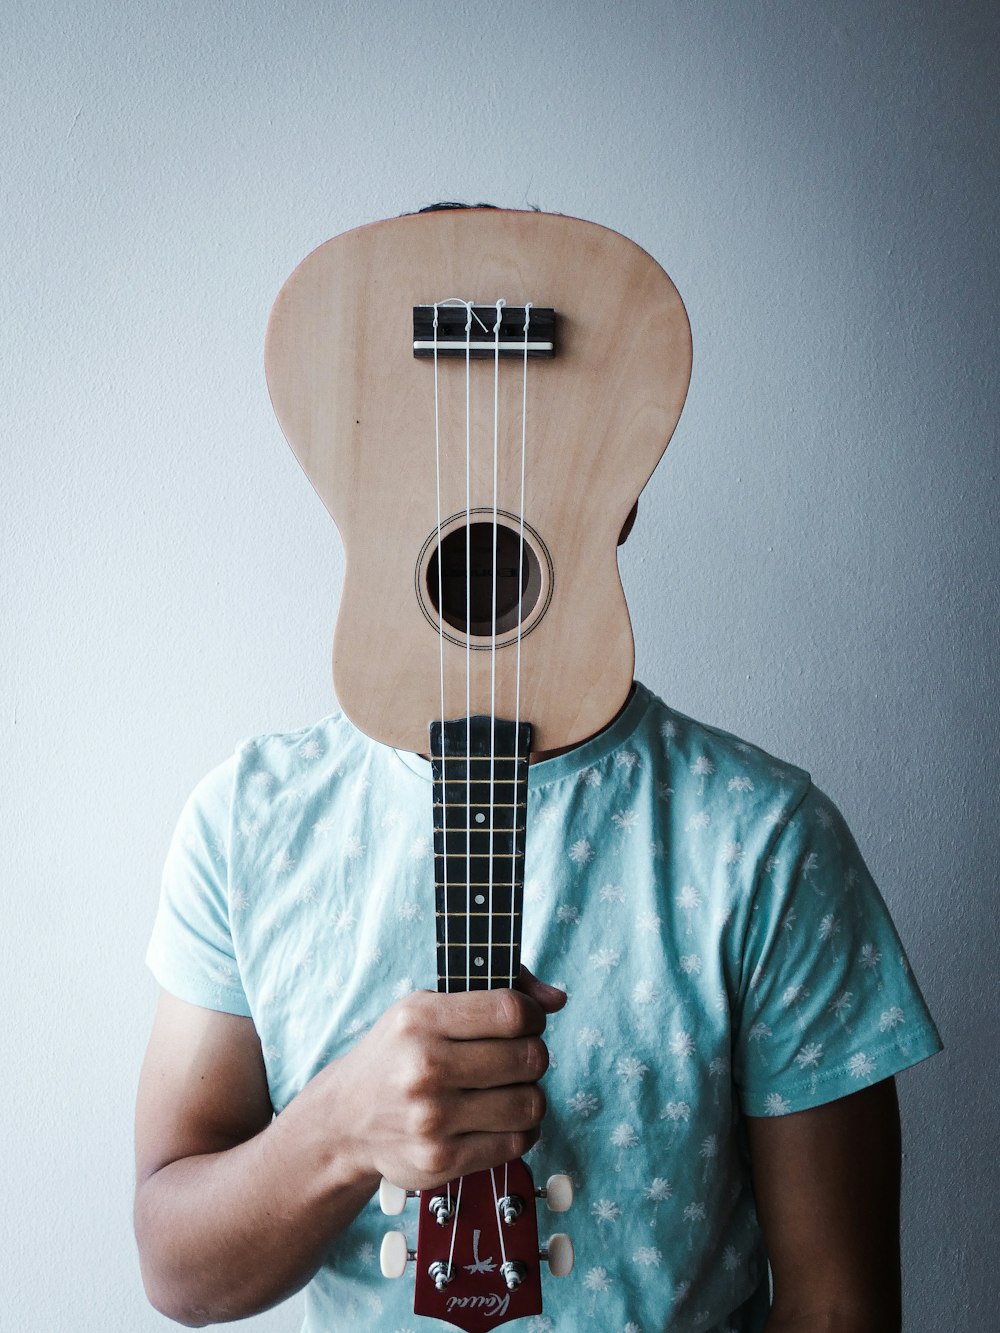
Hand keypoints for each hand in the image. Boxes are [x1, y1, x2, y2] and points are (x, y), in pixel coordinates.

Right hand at [328, 967, 565, 1189]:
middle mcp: (425, 1068)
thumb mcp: (428, 1005)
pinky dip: (519, 1129)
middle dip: (533, 1054)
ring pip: (531, 1104)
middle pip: (529, 1058)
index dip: (534, 1015)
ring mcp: (433, 1119)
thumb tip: (557, 999)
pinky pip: (516, 1142)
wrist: (347, 1120)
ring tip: (508, 1089)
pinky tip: (499, 1118)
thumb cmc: (399, 1053)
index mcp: (421, 1020)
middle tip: (516, 1057)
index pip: (511, 1012)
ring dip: (530, 1094)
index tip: (528, 1021)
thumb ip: (495, 991)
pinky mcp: (442, 1160)